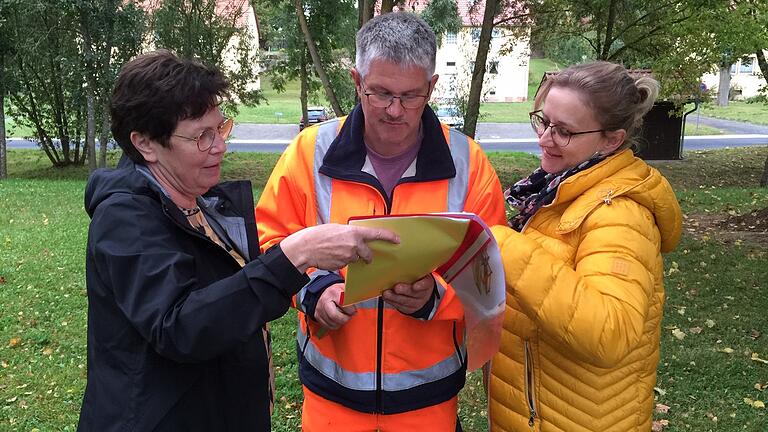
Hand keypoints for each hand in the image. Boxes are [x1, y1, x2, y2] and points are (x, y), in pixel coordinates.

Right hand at [281, 224, 398, 272]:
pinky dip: (342, 261)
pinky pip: (346, 264)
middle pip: (367, 253)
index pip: (376, 234)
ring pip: (355, 259)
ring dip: (350, 257)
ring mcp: (349, 256)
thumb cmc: (319, 235)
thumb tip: (356, 238)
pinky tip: (332, 256)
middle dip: (366, 256)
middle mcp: (354, 244)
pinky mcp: (343, 265)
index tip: (398, 239)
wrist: (306, 248)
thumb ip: (349, 233)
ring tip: (336, 251)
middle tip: (364, 256)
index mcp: (354, 232)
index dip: (389, 237)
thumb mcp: (337, 229)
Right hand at [314, 283, 355, 329]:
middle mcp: (325, 301)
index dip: (350, 309)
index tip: (354, 310)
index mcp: (333, 292)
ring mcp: (320, 309)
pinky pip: (328, 326)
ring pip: (332, 323)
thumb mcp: (345, 288)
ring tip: (344, 317)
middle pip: (334, 316)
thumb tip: (361, 299)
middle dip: (345, 318)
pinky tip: (338, 320)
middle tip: (349, 315)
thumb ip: (352, 294)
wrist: (323, 292)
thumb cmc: (337, 291)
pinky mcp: (318, 316)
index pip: (342, 304)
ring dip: (341, 322)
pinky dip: (335, 325)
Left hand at [382, 274, 434, 314]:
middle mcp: (423, 294)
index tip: (415, 286)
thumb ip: (413, 269)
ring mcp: (416, 302)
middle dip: (404, 290)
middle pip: (414, 293)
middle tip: (396, 287)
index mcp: (427, 282)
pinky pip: (399, 306)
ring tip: (386, 293)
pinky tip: (386, 297)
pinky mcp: (408, 308)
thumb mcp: (420, 273)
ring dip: (394, 297)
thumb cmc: (418, 280)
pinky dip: (391, 301)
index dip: (421, 285)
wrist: (423, 296)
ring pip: (405, 301)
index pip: (426, 284)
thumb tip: (399, 259)